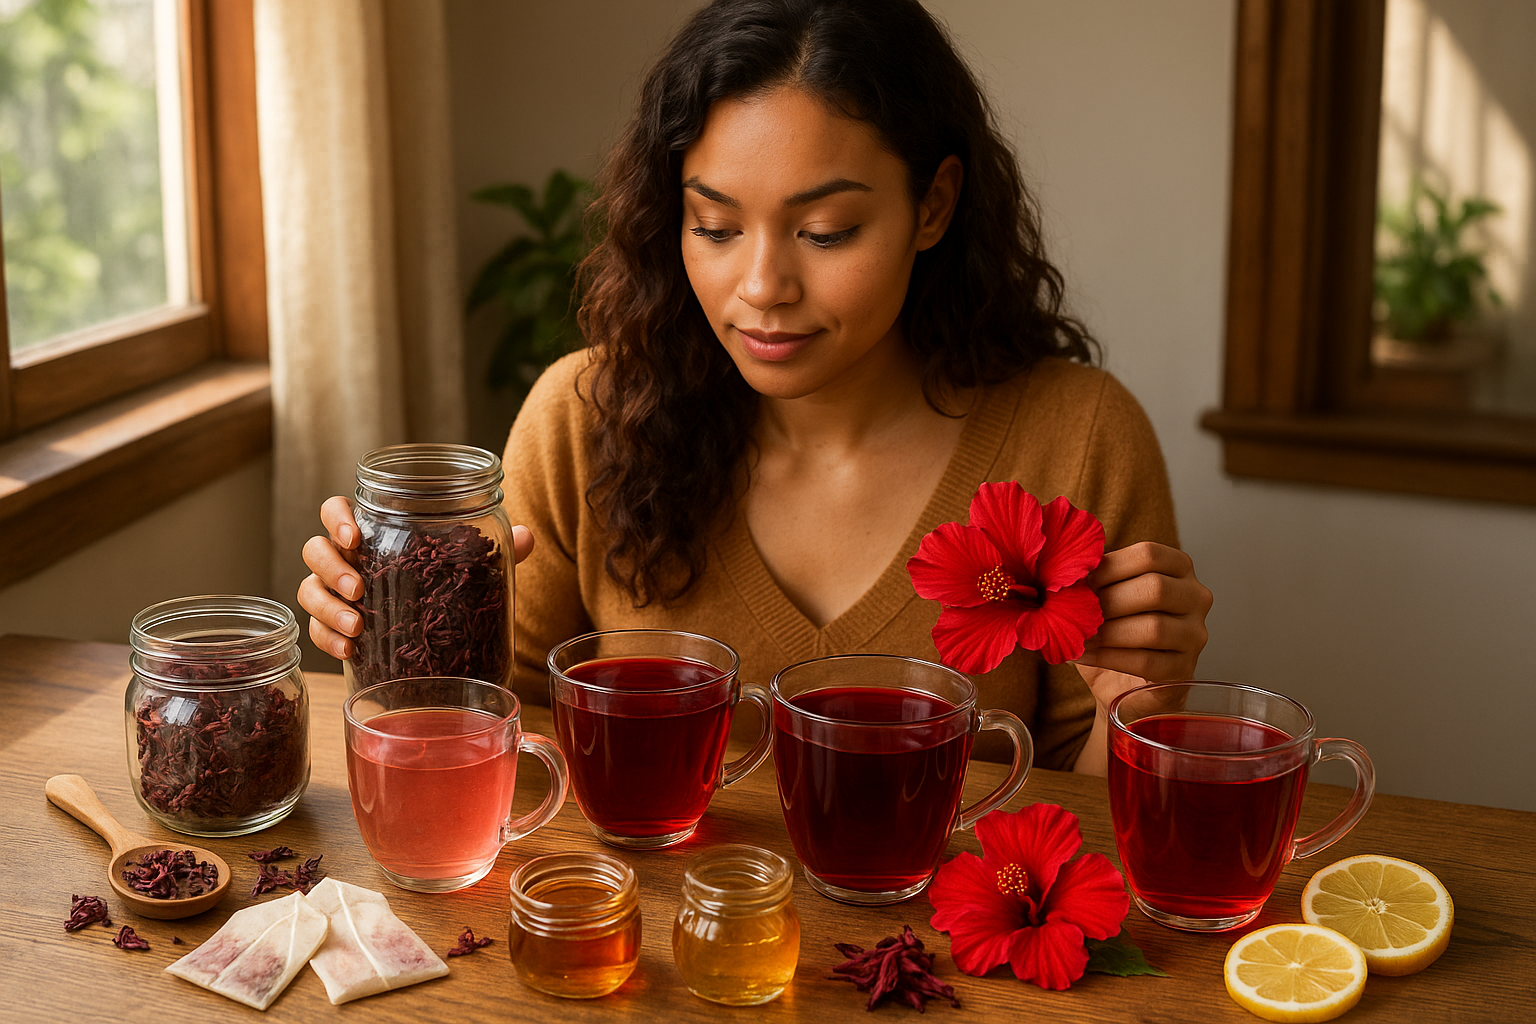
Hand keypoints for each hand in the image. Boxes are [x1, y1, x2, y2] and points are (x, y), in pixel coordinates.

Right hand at [298, 496, 534, 658]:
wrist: (434, 629)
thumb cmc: (441, 582)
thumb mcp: (468, 567)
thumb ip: (494, 550)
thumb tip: (527, 537)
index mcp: (371, 532)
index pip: (335, 510)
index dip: (336, 518)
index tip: (354, 536)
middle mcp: (346, 559)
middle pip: (315, 550)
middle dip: (332, 569)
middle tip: (360, 589)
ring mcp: (335, 593)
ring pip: (309, 591)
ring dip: (327, 608)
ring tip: (357, 626)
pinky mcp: (334, 628)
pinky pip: (317, 632)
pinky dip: (328, 641)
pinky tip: (350, 651)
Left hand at [1072, 541, 1211, 710]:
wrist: (1121, 682)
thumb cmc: (1112, 627)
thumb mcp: (1104, 594)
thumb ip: (1095, 577)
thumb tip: (1069, 568)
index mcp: (1178, 567)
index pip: (1150, 555)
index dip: (1110, 566)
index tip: (1080, 581)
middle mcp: (1196, 597)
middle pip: (1155, 588)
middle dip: (1108, 601)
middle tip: (1075, 611)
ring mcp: (1195, 635)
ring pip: (1153, 628)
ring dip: (1107, 632)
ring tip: (1078, 635)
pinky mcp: (1184, 670)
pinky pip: (1146, 661)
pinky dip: (1108, 657)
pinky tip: (1083, 655)